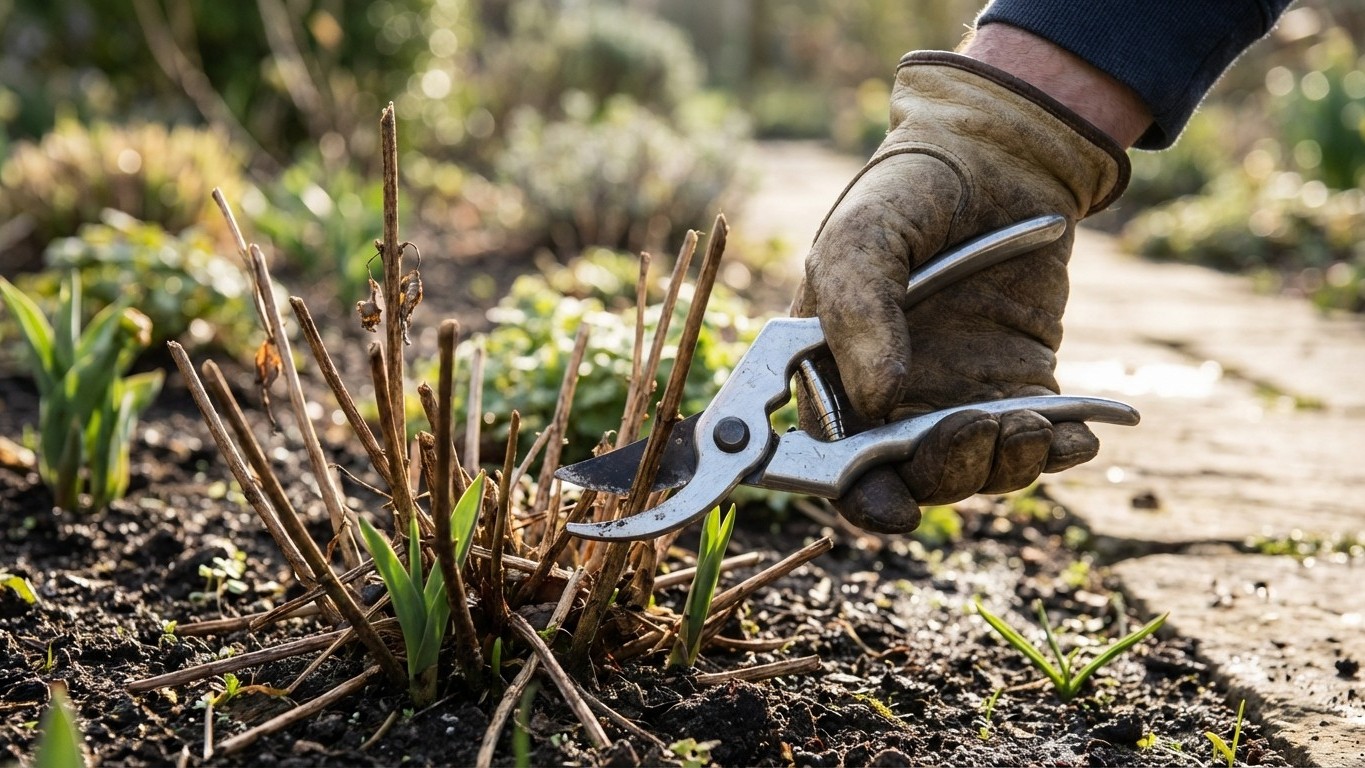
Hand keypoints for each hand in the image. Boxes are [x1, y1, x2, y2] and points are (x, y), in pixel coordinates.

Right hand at [792, 49, 1130, 532]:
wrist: (1000, 153)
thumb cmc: (908, 190)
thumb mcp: (862, 236)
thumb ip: (857, 312)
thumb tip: (877, 399)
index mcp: (831, 372)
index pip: (830, 459)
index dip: (858, 494)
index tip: (895, 505)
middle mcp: (888, 397)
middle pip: (906, 479)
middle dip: (944, 474)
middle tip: (977, 428)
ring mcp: (954, 395)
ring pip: (973, 470)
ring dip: (1002, 465)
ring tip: (1030, 423)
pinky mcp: (1017, 385)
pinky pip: (1034, 443)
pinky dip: (1057, 451)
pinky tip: (1076, 433)